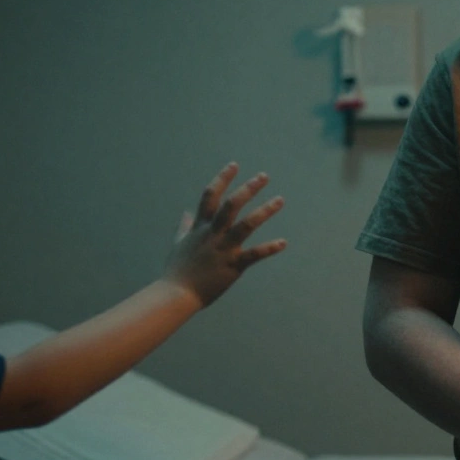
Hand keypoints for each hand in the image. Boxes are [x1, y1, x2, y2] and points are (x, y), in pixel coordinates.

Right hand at [164, 163, 286, 306]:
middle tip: (264, 176)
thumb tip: (186, 213)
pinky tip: (283, 242)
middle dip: (248, 188)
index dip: (222, 179)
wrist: (176, 294)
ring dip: (265, 211)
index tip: (234, 165)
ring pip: (246, 224)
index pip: (211, 196)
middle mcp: (213, 234)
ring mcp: (224, 249)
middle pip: (231, 204)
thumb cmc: (177, 270)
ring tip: (280, 200)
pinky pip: (254, 255)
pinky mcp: (233, 265)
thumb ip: (184, 226)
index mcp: (200, 227)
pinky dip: (269, 248)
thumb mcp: (179, 244)